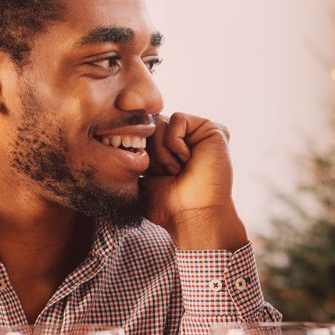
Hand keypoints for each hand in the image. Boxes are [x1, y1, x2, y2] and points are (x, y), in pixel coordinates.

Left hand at [142, 112, 247, 249]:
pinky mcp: (212, 130)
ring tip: (178, 170)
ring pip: (161, 121)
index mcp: (170, 152)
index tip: (154, 176)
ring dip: (163, 151)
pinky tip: (188, 160)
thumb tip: (122, 136)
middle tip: (169, 174)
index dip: (142, 153)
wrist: (192, 215)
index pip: (143, 134)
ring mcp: (199, 135)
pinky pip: (178, 118)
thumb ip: (136, 156)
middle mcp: (186, 141)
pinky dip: (175, 142)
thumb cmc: (168, 205)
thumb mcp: (142, 178)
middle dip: (152, 152)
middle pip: (151, 125)